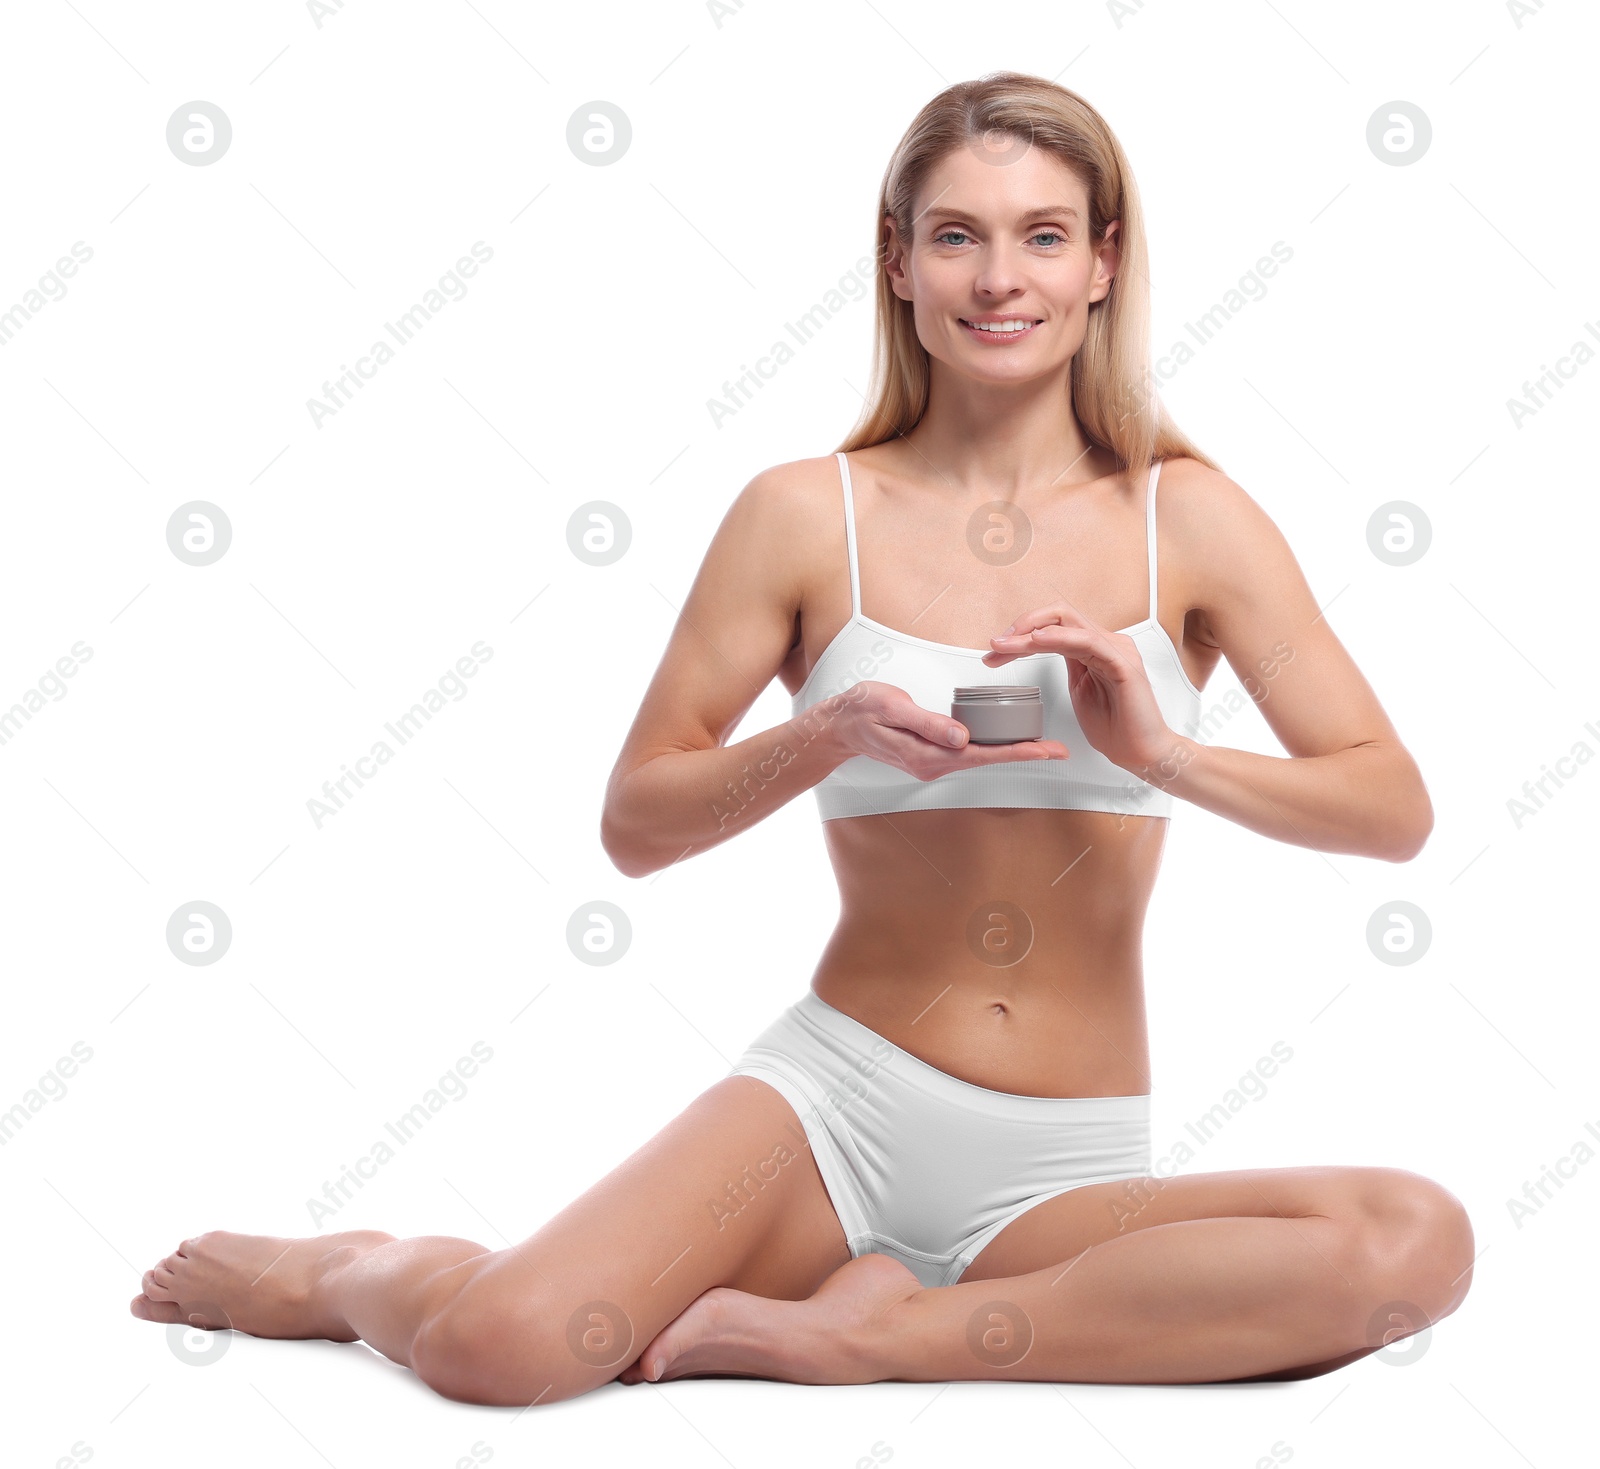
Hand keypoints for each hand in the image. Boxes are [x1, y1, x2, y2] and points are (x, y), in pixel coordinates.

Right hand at [821, 681, 1068, 779]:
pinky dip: (991, 748)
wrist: (839, 725)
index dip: (1017, 752)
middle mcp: (933, 764)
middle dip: (1024, 754)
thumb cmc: (862, 711)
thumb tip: (962, 737)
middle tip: (1059, 750)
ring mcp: (932, 762)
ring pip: (980, 758)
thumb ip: (928, 723)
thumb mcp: (893, 708)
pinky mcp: (931, 755)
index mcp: (928, 755)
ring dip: (1010, 752)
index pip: (982, 755)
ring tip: (1042, 745)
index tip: (1045, 750)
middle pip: (988, 760)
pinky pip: (968, 753)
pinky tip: (1007, 741)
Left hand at [982, 600, 1173, 770]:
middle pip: (1059, 616)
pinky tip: (1038, 641)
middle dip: (1022, 625)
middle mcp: (1106, 642)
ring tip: (1006, 644)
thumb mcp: (1080, 690)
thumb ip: (1068, 666)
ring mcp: (1116, 650)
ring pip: (1068, 624)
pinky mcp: (1123, 665)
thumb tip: (1040, 651)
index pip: (1054, 626)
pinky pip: (1087, 642)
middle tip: (996, 644)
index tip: (995, 651)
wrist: (1142, 752)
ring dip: (1031, 632)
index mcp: (1095, 648)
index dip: (1021, 633)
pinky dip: (1059, 638)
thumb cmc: (1115, 726)